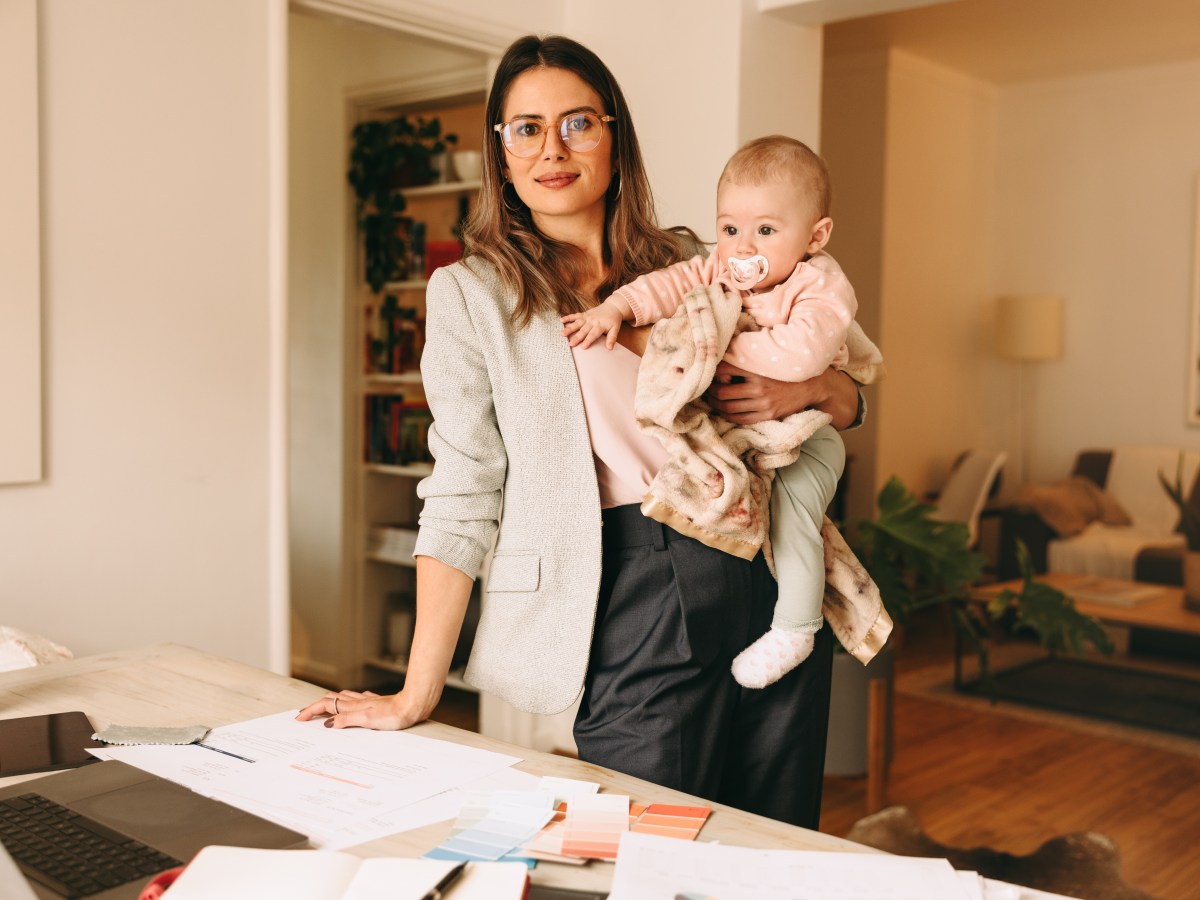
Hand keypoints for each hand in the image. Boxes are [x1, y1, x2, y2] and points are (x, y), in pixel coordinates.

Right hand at [295, 685, 437, 730]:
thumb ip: (347, 719)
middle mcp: (358, 701)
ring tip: (322, 709)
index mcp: (353, 705)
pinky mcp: (376, 703)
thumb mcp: (368, 720)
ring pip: (343, 698)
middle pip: (331, 699)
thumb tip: (328, 723)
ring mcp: (367, 701)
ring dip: (329, 703)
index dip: (311, 711)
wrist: (414, 705)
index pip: (326, 705)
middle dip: (316, 706)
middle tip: (306, 715)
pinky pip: (357, 699)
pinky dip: (348, 702)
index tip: (299, 718)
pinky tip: (352, 703)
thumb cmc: (394, 714)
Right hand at [561, 301, 624, 348]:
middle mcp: (592, 321)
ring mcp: (587, 317)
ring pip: (577, 323)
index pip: (593, 334)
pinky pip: (575, 315)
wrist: (613, 307)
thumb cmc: (614, 320)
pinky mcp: (584, 314)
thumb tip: (610, 348)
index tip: (583, 347)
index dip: (588, 340)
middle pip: (583, 330)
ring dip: (569, 328)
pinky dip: (568, 317)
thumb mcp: (615, 329)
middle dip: (577, 337)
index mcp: (600, 325)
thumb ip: (612, 338)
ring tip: (562, 333)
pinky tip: (561, 320)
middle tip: (570, 344)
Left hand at [705, 364, 859, 427]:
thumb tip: (723, 351)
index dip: (713, 373)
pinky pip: (740, 419)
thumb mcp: (768, 355)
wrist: (812, 384)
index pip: (724, 370)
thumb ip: (747, 353)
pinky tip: (724, 410)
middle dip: (710, 392)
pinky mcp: (767, 415)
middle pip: (722, 393)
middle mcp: (759, 387)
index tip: (711, 373)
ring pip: (728, 408)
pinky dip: (728, 416)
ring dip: (716, 405)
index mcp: (757, 368)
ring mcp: (763, 403)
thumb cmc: (785, 367)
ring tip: (712, 400)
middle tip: (706, 389)